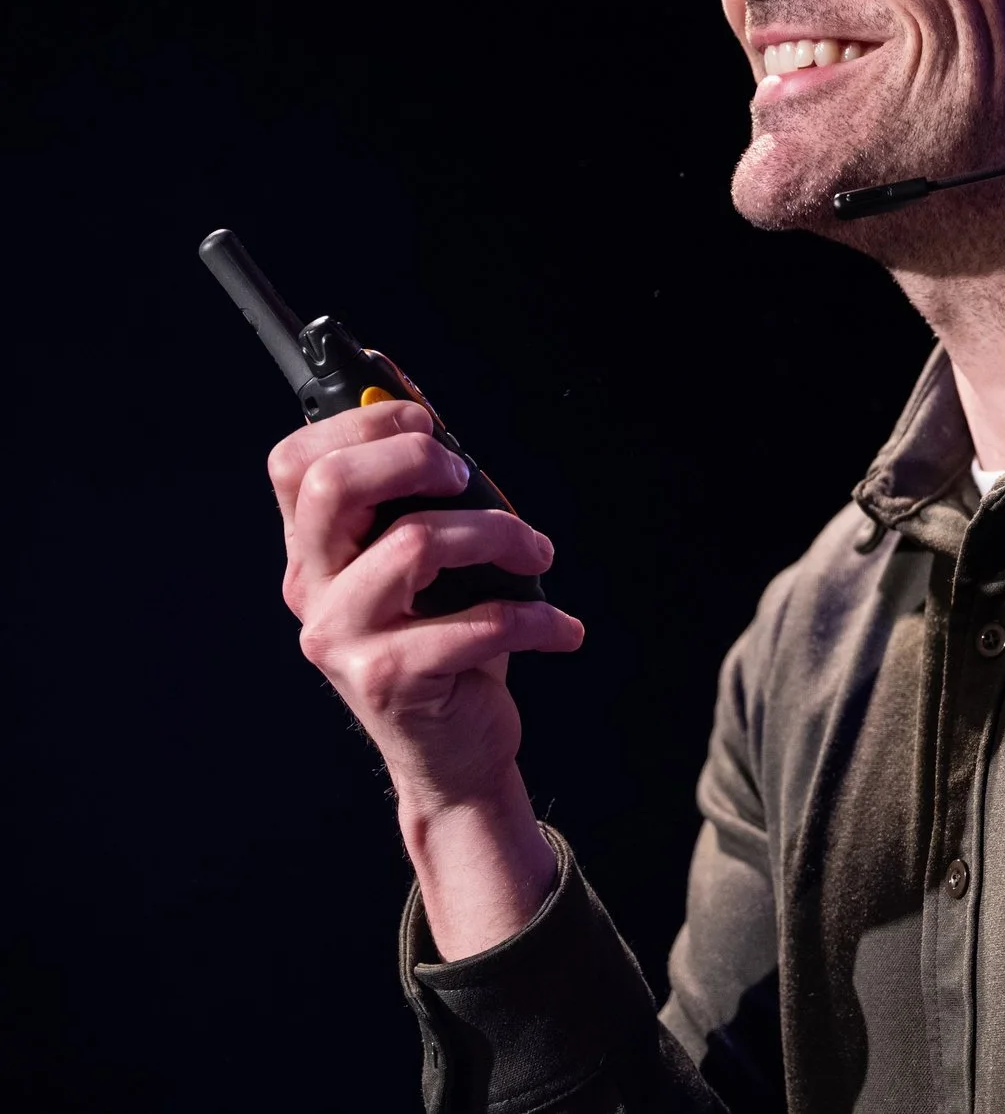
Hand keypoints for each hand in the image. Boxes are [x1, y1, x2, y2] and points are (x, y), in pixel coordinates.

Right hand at [271, 400, 584, 955]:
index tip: (428, 426)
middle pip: (333, 486)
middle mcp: (313, 590)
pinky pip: (473, 622)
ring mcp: (341, 637)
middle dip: (418, 460)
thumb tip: (410, 398)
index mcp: (317, 552)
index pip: (293, 463)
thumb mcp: (435, 562)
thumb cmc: (452, 644)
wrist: (458, 754)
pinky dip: (535, 618)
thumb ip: (420, 490)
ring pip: (414, 543)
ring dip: (499, 536)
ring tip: (538, 559)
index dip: (362, 425)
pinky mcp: (386, 679)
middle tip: (471, 480)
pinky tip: (562, 629)